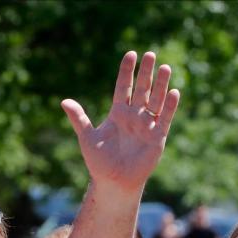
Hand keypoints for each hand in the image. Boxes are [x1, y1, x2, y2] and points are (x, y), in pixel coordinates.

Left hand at [61, 51, 179, 194]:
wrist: (113, 182)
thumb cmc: (99, 162)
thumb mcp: (87, 137)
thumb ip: (79, 118)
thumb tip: (64, 101)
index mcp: (117, 114)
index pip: (123, 87)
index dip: (127, 71)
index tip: (131, 54)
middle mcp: (133, 116)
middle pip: (141, 89)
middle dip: (145, 73)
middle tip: (150, 54)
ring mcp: (146, 125)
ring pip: (155, 100)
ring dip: (160, 85)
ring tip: (164, 67)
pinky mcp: (157, 137)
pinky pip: (165, 118)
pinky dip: (169, 106)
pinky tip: (173, 92)